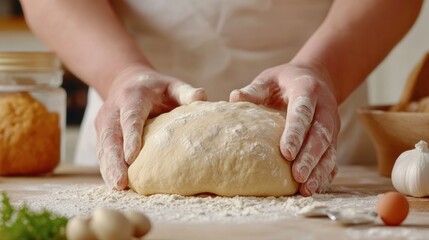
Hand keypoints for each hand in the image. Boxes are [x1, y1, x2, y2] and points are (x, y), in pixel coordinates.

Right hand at [95, 66, 206, 189]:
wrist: (127, 81)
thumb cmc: (156, 88)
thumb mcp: (172, 85)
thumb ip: (185, 92)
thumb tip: (202, 96)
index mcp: (132, 97)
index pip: (130, 118)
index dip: (130, 137)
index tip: (132, 157)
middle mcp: (113, 109)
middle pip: (111, 136)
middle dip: (114, 160)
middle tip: (120, 182)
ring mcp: (104, 121)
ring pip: (103, 146)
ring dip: (108, 168)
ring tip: (117, 187)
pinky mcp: (100, 132)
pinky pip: (102, 151)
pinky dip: (107, 168)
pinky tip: (114, 183)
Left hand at [230, 63, 339, 195]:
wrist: (317, 78)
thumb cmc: (286, 81)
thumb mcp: (270, 78)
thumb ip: (254, 90)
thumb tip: (234, 98)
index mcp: (307, 90)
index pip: (303, 112)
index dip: (296, 132)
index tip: (286, 153)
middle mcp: (324, 108)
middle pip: (320, 135)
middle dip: (309, 157)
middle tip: (297, 176)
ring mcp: (331, 125)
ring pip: (329, 150)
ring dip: (319, 170)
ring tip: (306, 189)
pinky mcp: (333, 138)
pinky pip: (332, 157)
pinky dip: (325, 174)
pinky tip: (315, 187)